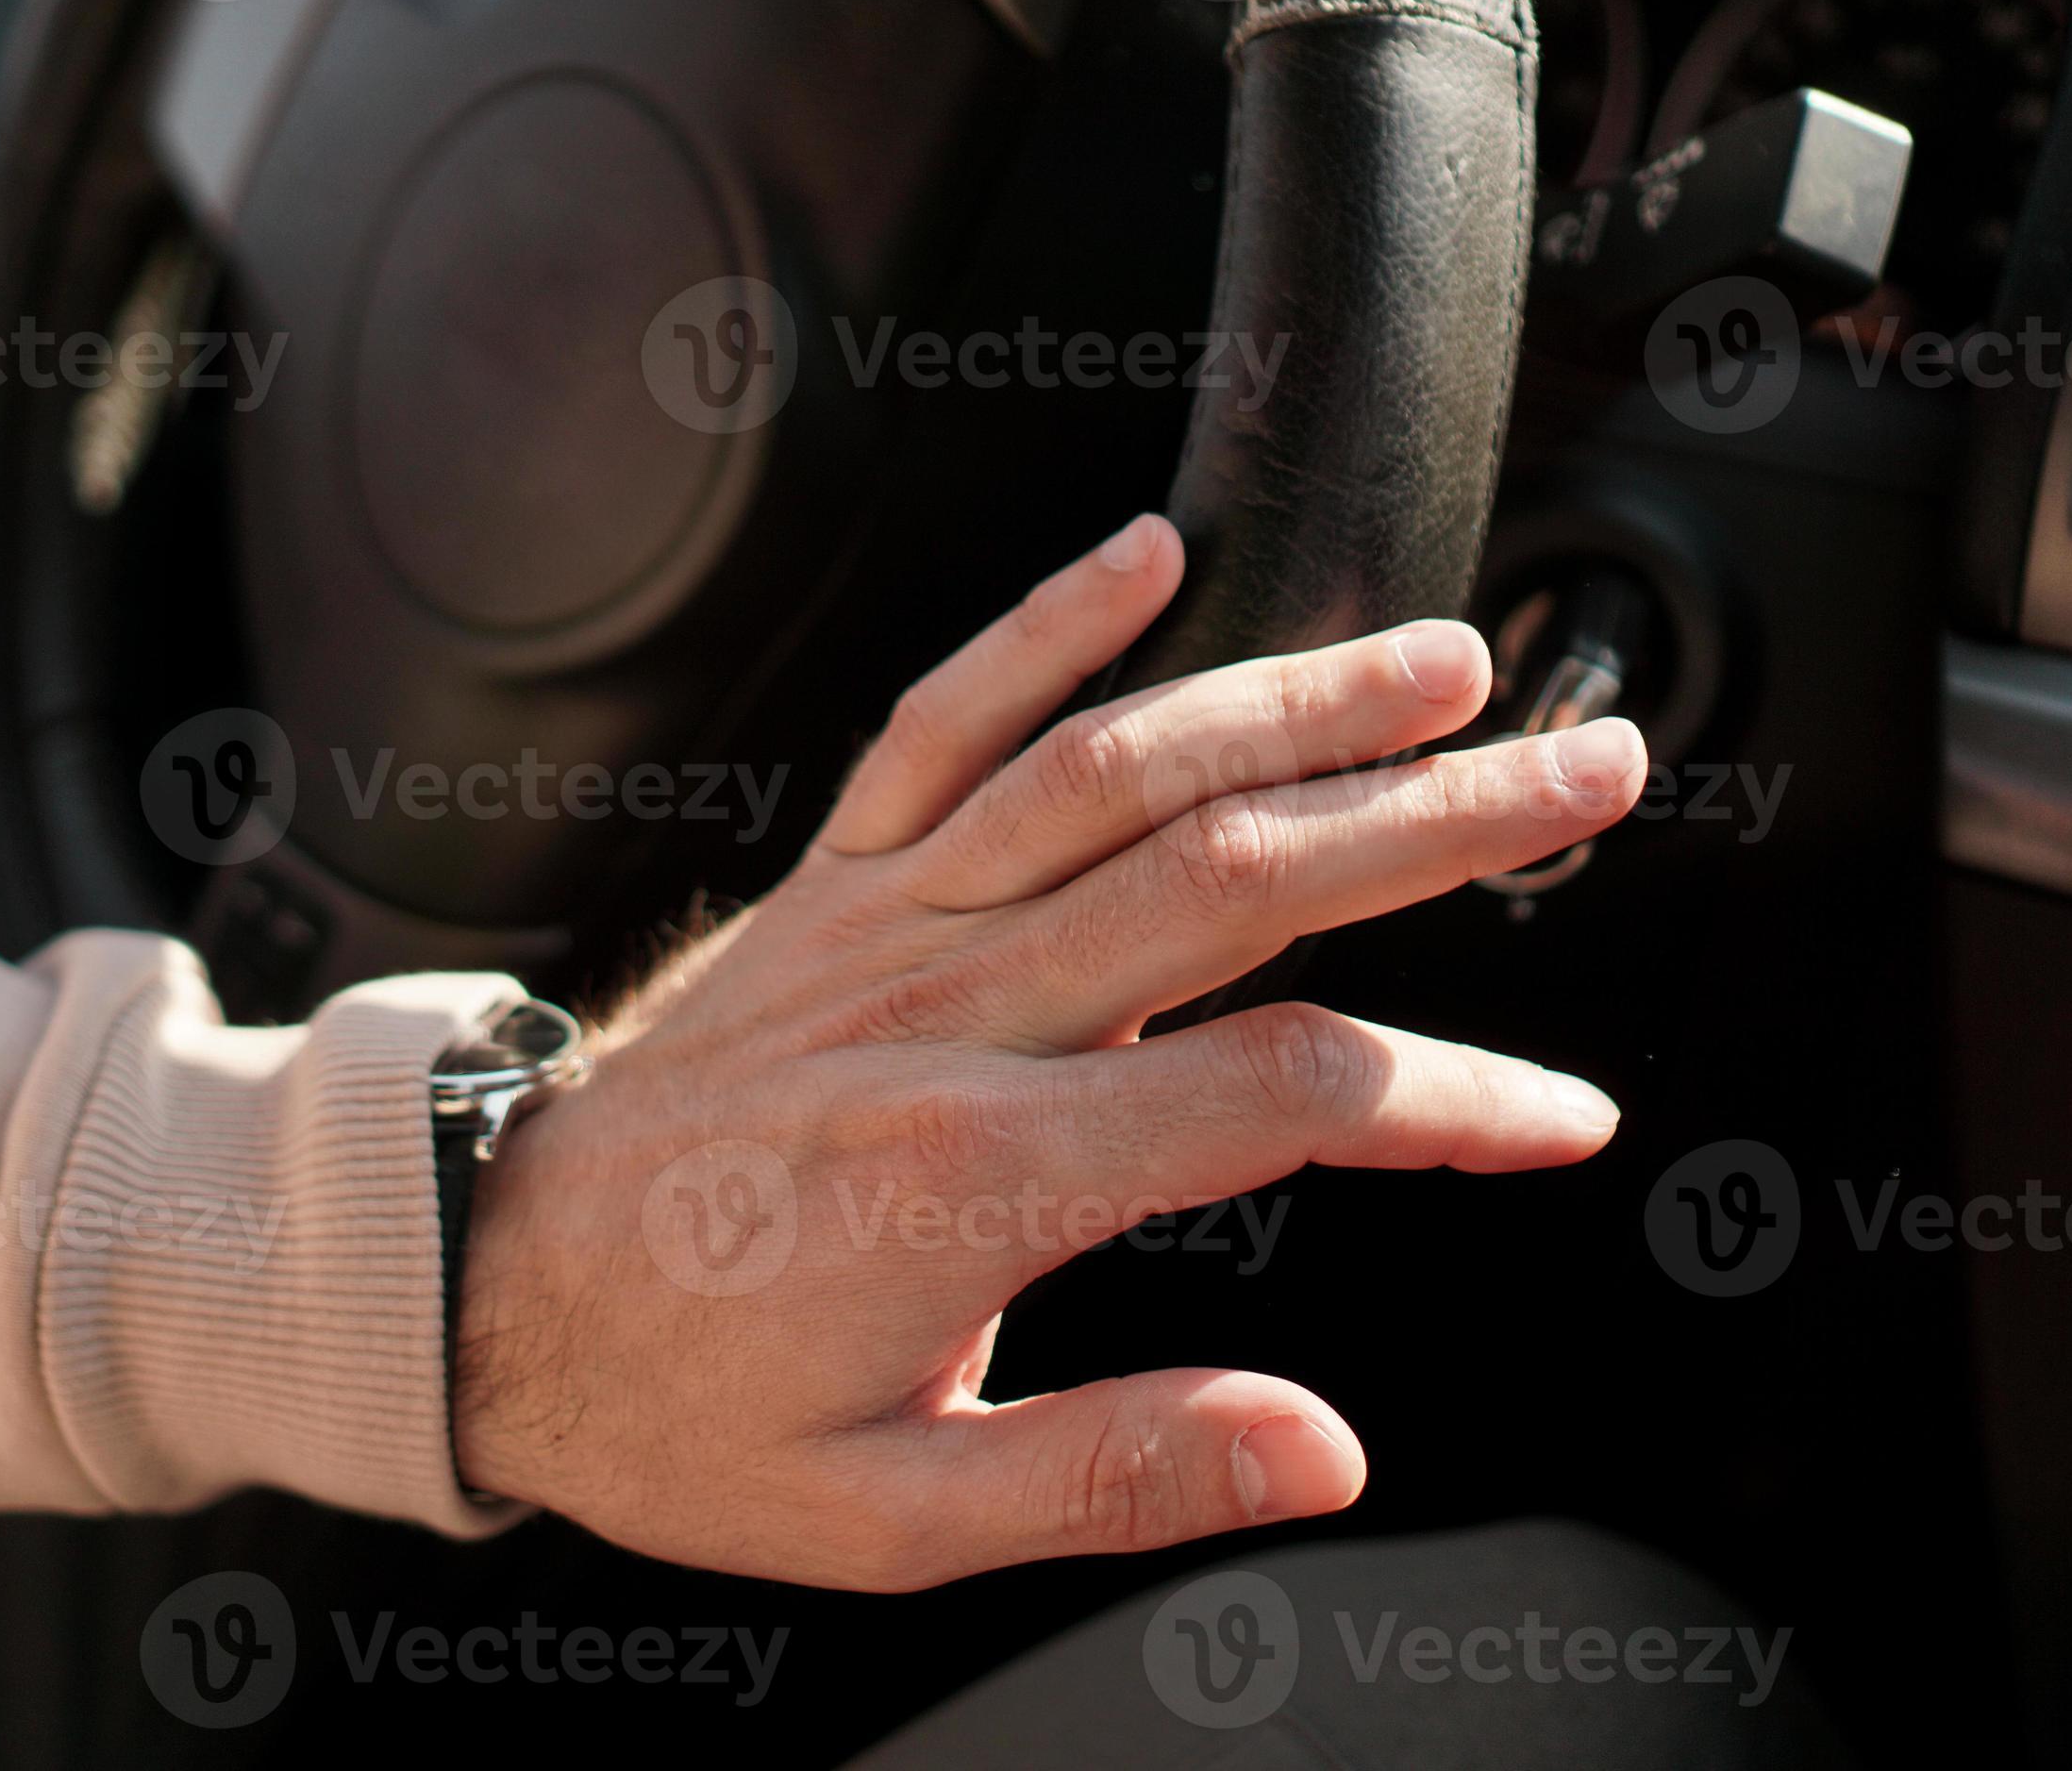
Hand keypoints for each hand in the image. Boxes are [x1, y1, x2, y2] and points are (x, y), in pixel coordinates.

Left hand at [452, 514, 1647, 1589]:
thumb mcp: (891, 1515)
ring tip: (1444, 661)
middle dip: (1433, 815)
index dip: (1451, 1099)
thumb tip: (1322, 1451)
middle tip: (1587, 771)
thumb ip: (1114, 1474)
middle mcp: (944, 1014)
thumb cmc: (679, 1406)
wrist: (483, 1292)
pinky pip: (938, 720)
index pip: (1281, 1099)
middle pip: (1233, 879)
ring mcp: (883, 923)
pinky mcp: (831, 881)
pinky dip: (1043, 627)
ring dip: (1292, 700)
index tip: (1563, 1116)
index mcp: (981, 1176)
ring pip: (1112, 770)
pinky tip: (1150, 556)